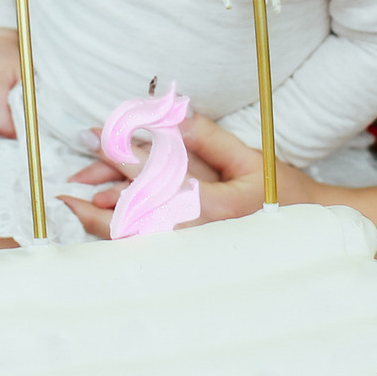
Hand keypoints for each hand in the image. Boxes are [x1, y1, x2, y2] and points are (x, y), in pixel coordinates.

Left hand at [61, 114, 310, 236]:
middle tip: (73, 178)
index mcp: (222, 208)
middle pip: (143, 217)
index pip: (164, 179)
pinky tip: (98, 224)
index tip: (98, 138)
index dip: (128, 158)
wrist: (303, 237)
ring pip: (140, 241)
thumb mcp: (248, 158)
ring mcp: (195, 256)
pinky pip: (147, 253)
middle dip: (106, 194)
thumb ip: (205, 137)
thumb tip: (170, 111)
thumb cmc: (277, 194)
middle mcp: (205, 237)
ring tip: (73, 203)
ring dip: (103, 222)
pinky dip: (120, 238)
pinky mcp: (189, 265)